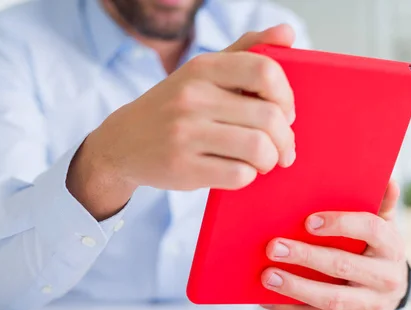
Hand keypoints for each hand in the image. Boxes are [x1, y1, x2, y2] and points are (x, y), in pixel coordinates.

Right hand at [68, 25, 296, 219]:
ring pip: (258, 148)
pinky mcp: (183, 167)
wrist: (123, 143)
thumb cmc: (174, 107)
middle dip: (285, 139)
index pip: (265, 71)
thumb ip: (247, 50)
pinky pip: (239, 175)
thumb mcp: (203, 72)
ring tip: (265, 161)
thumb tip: (287, 33)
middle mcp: (192, 97)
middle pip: (269, 117)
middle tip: (283, 148)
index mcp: (202, 68)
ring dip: (271, 160)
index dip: (286, 96)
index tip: (285, 112)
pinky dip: (249, 176)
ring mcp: (185, 133)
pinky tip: (240, 170)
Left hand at [260, 181, 407, 309]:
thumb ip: (381, 203)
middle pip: (343, 266)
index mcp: (392, 246)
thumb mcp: (384, 224)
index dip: (340, 224)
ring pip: (331, 299)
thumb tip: (388, 180)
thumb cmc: (378, 248)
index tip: (309, 221)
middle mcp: (386, 277)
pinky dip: (291, 308)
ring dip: (296, 287)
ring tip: (267, 276)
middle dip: (306, 257)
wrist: (392, 287)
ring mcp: (372, 304)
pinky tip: (268, 298)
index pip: (371, 230)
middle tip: (274, 247)